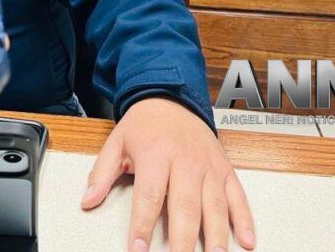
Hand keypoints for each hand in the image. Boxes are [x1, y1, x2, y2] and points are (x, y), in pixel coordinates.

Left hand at [81, 98, 254, 251]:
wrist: (171, 98)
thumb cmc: (143, 125)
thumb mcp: (116, 143)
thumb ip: (101, 174)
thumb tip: (87, 201)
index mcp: (156, 155)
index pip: (149, 196)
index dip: (143, 226)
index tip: (138, 251)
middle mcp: (185, 161)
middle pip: (185, 206)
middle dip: (183, 240)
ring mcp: (208, 166)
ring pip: (215, 206)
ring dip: (217, 237)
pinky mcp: (224, 169)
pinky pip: (238, 197)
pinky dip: (244, 220)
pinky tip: (247, 242)